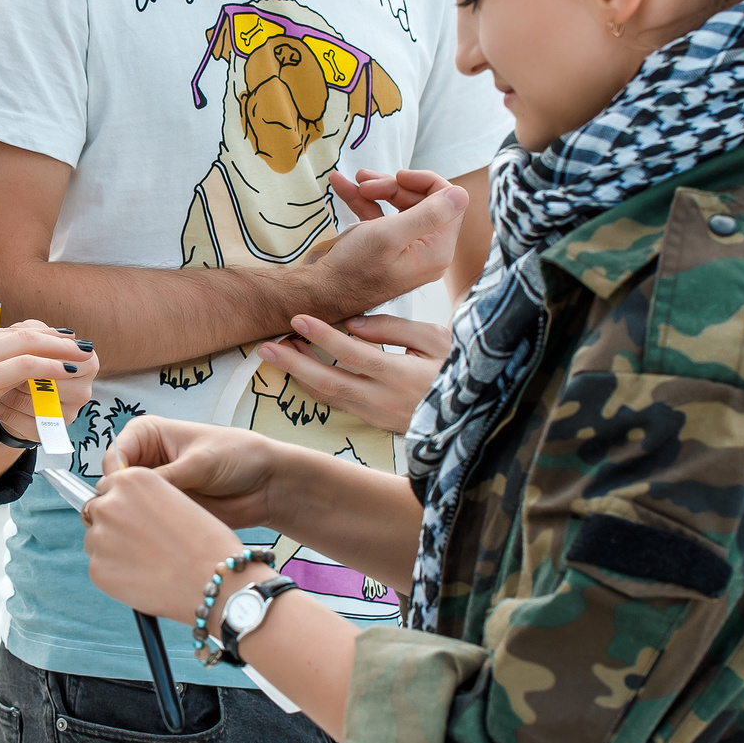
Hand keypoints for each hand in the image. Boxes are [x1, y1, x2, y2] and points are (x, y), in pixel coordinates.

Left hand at [0, 321, 98, 441]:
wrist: (22, 393)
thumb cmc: (29, 359)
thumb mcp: (32, 339)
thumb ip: (30, 330)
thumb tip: (24, 331)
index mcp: (88, 363)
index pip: (60, 355)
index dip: (31, 353)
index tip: (9, 349)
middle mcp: (84, 391)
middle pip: (45, 380)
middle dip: (15, 372)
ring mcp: (69, 415)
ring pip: (29, 401)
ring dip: (3, 390)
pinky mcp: (50, 433)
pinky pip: (20, 421)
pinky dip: (2, 409)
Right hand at [0, 323, 97, 476]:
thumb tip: (0, 385)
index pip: (4, 333)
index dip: (37, 337)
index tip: (61, 343)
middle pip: (19, 332)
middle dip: (54, 337)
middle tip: (80, 344)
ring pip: (26, 342)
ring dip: (60, 348)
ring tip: (84, 355)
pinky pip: (25, 365)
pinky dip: (52, 365)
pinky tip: (70, 371)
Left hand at [82, 464, 255, 625]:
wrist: (215, 581)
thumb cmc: (206, 542)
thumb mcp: (176, 499)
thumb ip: (142, 499)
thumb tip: (120, 509)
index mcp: (132, 479)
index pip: (107, 486)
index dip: (120, 502)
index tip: (130, 516)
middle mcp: (111, 503)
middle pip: (96, 511)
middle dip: (112, 525)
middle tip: (139, 543)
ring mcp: (101, 537)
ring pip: (95, 541)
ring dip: (112, 549)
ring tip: (147, 562)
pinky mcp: (98, 569)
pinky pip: (99, 568)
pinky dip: (116, 574)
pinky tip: (144, 577)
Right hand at [104, 415, 280, 529]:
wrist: (267, 484)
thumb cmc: (237, 456)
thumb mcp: (199, 462)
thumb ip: (165, 477)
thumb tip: (130, 492)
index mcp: (146, 434)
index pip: (114, 456)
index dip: (115, 479)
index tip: (123, 498)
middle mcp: (145, 459)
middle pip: (115, 483)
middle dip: (120, 501)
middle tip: (132, 520)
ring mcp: (154, 487)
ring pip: (127, 505)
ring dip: (134, 518)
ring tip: (148, 530)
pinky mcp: (164, 510)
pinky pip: (145, 522)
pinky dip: (147, 530)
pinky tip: (156, 538)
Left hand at [255, 312, 449, 433]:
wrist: (476, 411)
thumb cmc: (460, 365)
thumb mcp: (435, 338)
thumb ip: (393, 329)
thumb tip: (352, 323)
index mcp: (401, 376)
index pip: (351, 354)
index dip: (322, 337)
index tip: (298, 319)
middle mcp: (385, 401)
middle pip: (329, 383)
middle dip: (295, 364)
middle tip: (266, 347)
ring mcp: (379, 416)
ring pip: (330, 398)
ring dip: (301, 377)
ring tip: (279, 355)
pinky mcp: (377, 423)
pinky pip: (340, 405)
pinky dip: (318, 389)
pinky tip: (302, 374)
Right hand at [307, 171, 466, 315]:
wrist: (317, 294)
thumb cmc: (352, 269)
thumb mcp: (390, 235)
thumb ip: (429, 214)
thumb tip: (462, 194)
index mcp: (436, 250)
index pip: (449, 203)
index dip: (424, 182)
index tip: (397, 176)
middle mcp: (425, 250)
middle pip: (423, 201)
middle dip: (394, 186)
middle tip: (366, 182)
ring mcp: (404, 249)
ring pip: (399, 206)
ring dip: (376, 189)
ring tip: (353, 180)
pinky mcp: (384, 249)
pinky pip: (380, 218)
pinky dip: (362, 201)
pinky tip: (341, 185)